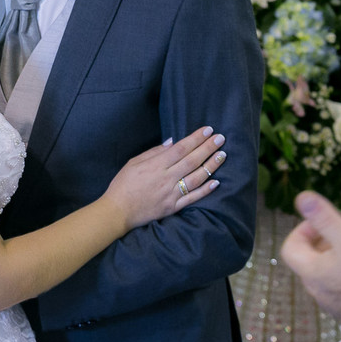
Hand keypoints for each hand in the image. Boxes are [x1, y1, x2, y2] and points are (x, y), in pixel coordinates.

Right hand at [102, 126, 226, 229]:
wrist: (118, 211)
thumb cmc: (123, 184)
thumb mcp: (133, 162)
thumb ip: (153, 152)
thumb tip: (172, 142)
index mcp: (155, 165)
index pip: (180, 149)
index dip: (195, 139)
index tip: (208, 130)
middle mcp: (166, 178)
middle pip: (192, 161)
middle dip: (208, 148)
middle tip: (221, 138)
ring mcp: (171, 194)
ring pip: (196, 178)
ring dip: (211, 166)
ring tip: (222, 155)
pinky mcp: (173, 207)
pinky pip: (193, 198)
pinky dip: (205, 190)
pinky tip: (216, 181)